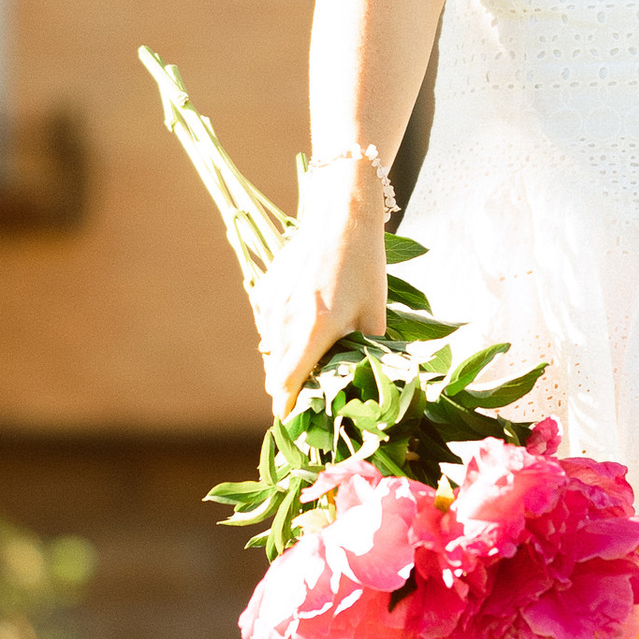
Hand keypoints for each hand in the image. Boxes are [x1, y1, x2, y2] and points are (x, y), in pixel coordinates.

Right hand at [251, 165, 386, 410]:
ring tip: (313, 357)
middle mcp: (284, 321)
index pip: (286, 387)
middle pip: (275, 374)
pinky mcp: (265, 291)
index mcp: (314, 331)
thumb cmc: (364, 264)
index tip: (296, 423)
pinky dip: (282, 335)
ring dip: (286, 361)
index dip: (288, 409)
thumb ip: (368, 352)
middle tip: (313, 394)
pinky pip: (268, 327)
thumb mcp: (374, 312)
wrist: (339, 215)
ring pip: (270, 351)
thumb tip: (368, 382)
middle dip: (290, 389)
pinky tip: (305, 324)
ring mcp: (270, 305)